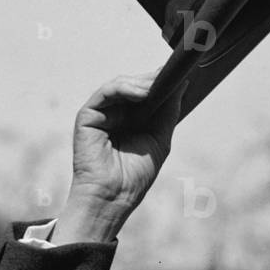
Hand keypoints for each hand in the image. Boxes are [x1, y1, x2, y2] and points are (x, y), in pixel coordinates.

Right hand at [52, 70, 187, 243]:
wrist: (114, 197)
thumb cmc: (135, 175)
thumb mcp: (160, 139)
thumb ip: (168, 112)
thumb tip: (181, 85)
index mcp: (132, 118)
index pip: (147, 93)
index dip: (162, 82)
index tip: (181, 73)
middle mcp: (116, 112)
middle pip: (135, 85)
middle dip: (154, 79)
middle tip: (173, 73)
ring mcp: (102, 112)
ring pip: (121, 85)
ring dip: (142, 83)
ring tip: (160, 85)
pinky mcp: (88, 114)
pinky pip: (107, 93)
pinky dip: (125, 88)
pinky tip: (143, 93)